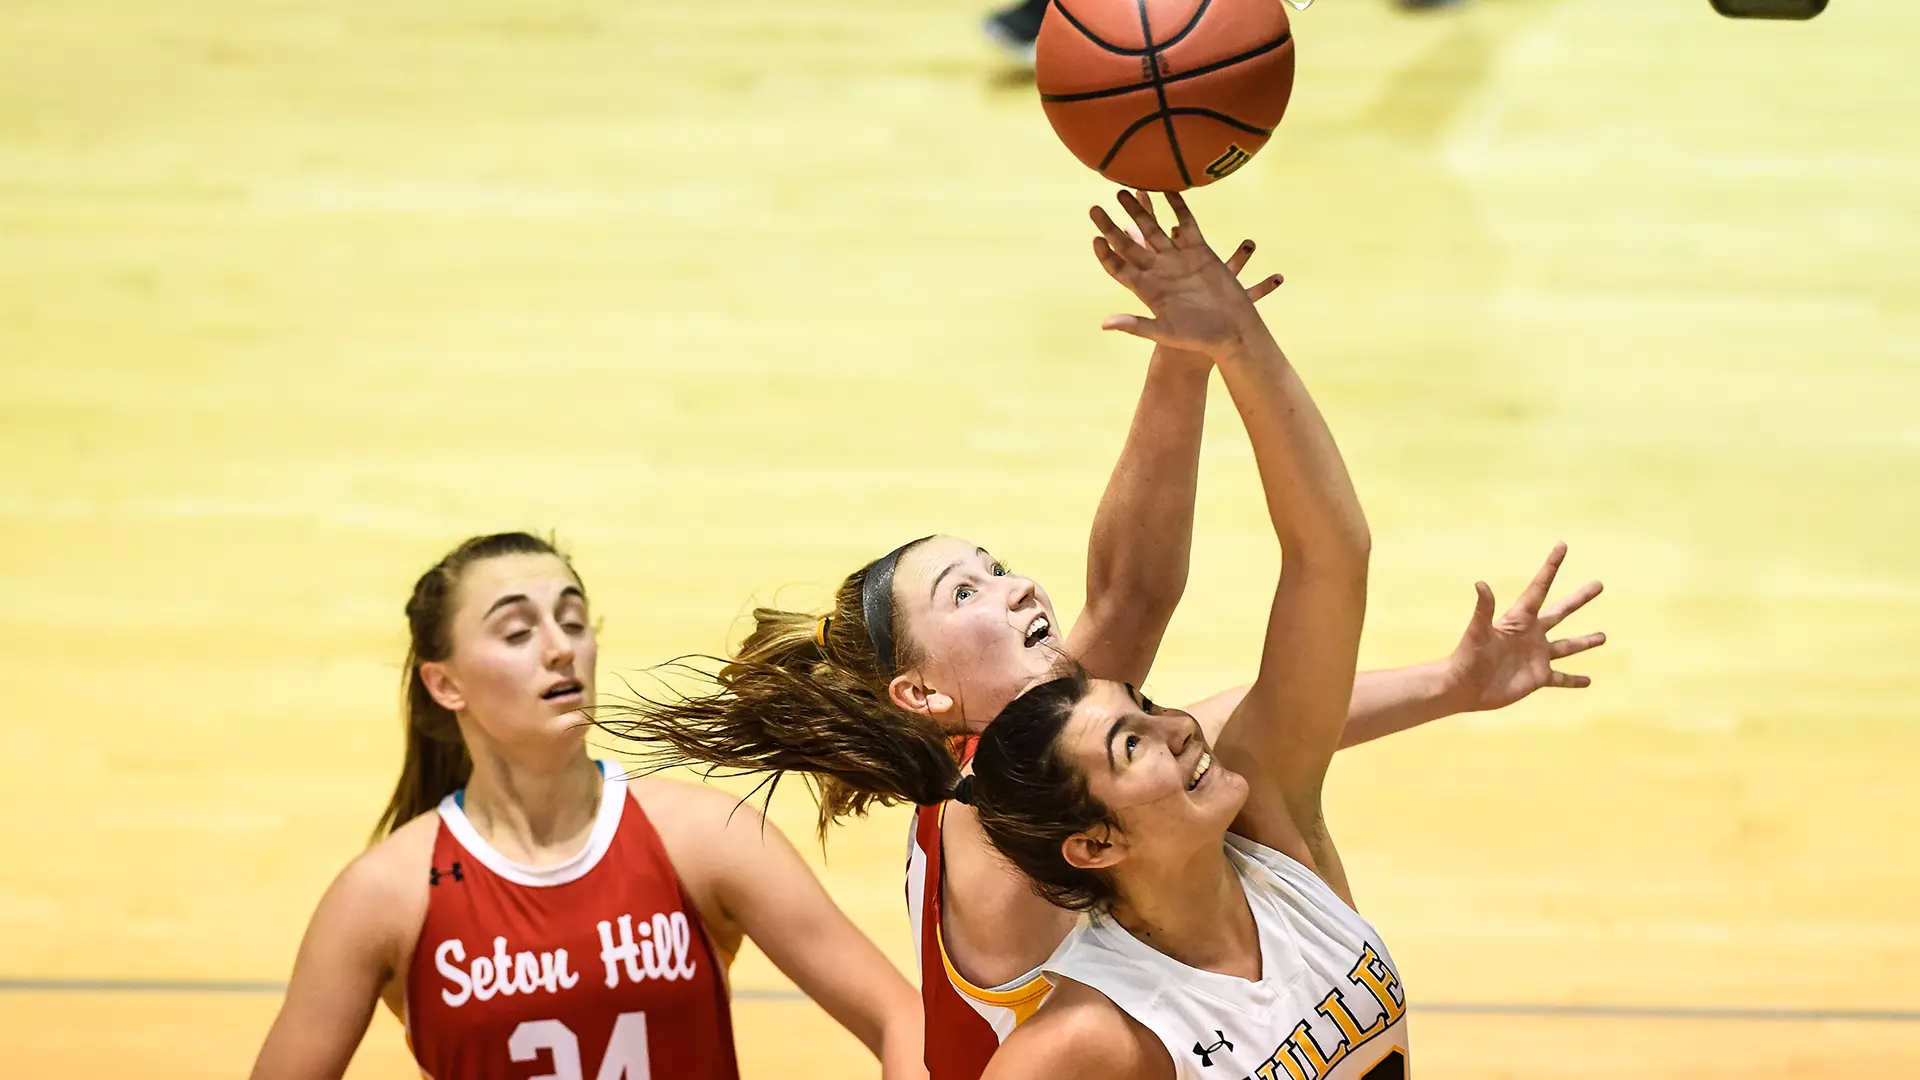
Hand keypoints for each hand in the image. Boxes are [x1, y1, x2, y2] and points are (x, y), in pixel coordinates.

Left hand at [1091, 190, 1282, 357]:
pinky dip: (1177, 207)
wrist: (1233, 331)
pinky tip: (1167, 190)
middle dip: (1111, 226)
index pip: (1119, 267)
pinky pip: (1186, 224)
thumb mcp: (1164, 332)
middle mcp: (1158, 270)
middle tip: (1094, 208)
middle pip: (1129, 244)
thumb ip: (1136, 325)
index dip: (1106, 254)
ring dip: (1139, 212)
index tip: (1095, 238)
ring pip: (1154, 229)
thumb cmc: (1198, 336)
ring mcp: (1178, 259)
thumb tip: (1104, 324)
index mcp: (1146, 288)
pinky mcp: (1201, 251)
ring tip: (1124, 191)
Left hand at [1443, 543, 1606, 712]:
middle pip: (1560, 611)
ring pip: (1567, 646)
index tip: (1562, 545)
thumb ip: (1483, 609)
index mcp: (1519, 619)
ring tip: (1603, 636)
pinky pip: (1561, 678)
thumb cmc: (1467, 657)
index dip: (1551, 566)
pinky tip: (1588, 681)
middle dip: (1579, 598)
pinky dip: (1574, 680)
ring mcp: (1536, 656)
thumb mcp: (1477, 631)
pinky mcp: (1537, 678)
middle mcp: (1531, 634)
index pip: (1539, 588)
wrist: (1463, 687)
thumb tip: (1480, 583)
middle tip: (1598, 584)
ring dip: (1585, 642)